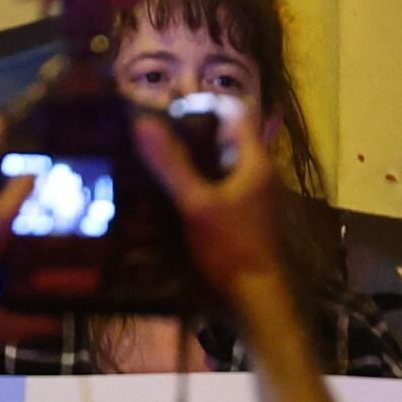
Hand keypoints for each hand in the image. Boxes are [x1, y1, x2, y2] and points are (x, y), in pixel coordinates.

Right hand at [134, 99, 299, 320]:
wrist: (256, 295)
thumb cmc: (230, 246)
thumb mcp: (196, 204)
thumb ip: (171, 165)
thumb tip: (142, 124)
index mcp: (255, 160)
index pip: (232, 112)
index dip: (200, 106)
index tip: (167, 112)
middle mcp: (258, 170)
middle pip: (224, 136)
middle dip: (190, 132)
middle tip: (153, 133)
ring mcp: (252, 192)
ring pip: (220, 160)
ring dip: (192, 157)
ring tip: (155, 156)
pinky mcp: (243, 210)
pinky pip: (219, 182)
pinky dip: (198, 179)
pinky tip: (171, 187)